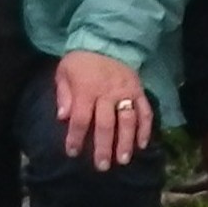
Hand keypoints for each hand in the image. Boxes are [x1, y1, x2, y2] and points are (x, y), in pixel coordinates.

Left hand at [53, 50, 152, 167]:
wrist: (106, 40)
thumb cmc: (81, 60)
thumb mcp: (64, 72)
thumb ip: (63, 95)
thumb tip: (62, 117)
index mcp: (86, 90)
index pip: (80, 118)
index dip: (75, 137)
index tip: (72, 153)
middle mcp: (107, 93)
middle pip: (106, 124)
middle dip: (103, 147)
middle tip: (102, 166)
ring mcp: (126, 93)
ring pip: (128, 121)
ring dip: (126, 142)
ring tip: (123, 160)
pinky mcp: (139, 91)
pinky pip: (145, 112)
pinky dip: (145, 129)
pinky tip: (142, 144)